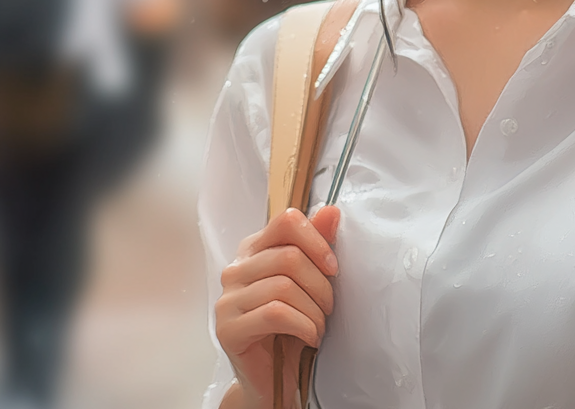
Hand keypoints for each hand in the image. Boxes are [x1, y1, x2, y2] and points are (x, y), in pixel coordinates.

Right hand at [215, 205, 339, 405]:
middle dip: (321, 284)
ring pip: (284, 286)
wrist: (275, 377)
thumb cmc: (294, 323)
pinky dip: (303, 325)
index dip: (316, 240)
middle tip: (329, 306)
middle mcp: (235, 269)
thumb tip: (331, 211)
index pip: (286, 221)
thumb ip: (317, 243)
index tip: (333, 266)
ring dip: (314, 310)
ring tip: (319, 325)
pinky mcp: (227, 328)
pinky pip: (275, 314)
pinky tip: (310, 337)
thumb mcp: (311, 279)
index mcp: (254, 248)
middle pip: (289, 256)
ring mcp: (227, 299)